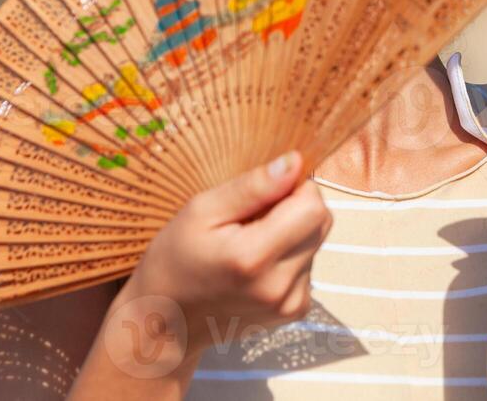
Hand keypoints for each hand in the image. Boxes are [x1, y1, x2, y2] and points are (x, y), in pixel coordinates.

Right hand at [109, 152, 331, 366]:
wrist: (165, 323)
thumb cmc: (175, 260)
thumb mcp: (201, 211)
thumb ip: (252, 186)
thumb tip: (294, 162)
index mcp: (253, 258)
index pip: (313, 206)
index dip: (294, 189)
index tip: (264, 195)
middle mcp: (279, 286)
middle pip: (320, 223)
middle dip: (294, 209)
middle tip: (251, 219)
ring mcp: (290, 304)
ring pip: (316, 242)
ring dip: (291, 234)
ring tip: (249, 245)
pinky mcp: (294, 311)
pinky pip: (308, 265)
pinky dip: (289, 257)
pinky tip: (256, 266)